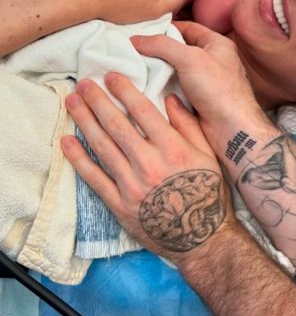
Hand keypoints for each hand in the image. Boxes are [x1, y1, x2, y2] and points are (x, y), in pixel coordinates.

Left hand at [61, 74, 233, 263]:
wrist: (201, 238)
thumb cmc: (208, 193)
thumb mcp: (208, 155)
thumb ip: (189, 126)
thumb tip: (170, 98)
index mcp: (173, 149)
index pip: (143, 112)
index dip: (124, 91)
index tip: (111, 76)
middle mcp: (149, 164)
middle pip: (116, 125)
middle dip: (97, 101)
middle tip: (82, 84)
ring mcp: (131, 185)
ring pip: (101, 147)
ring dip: (84, 122)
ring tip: (72, 103)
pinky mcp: (119, 204)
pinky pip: (93, 178)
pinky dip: (78, 159)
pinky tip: (66, 142)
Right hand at [131, 21, 265, 140]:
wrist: (232, 130)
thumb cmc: (219, 90)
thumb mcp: (190, 59)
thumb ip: (162, 45)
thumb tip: (135, 39)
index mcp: (217, 45)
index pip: (188, 27)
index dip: (165, 27)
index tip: (141, 31)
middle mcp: (212, 61)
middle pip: (178, 50)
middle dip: (156, 51)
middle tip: (131, 51)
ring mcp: (204, 83)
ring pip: (174, 71)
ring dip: (156, 72)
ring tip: (132, 69)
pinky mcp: (197, 101)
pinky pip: (175, 90)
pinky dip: (161, 88)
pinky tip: (143, 88)